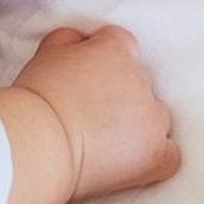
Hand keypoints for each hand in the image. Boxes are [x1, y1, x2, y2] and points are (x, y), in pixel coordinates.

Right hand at [14, 25, 179, 201]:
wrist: (36, 142)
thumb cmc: (34, 100)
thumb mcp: (45, 53)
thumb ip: (69, 41)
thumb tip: (80, 41)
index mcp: (117, 49)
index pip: (120, 45)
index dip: (101, 63)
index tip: (84, 80)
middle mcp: (141, 79)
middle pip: (138, 83)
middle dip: (118, 96)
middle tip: (85, 115)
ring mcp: (152, 118)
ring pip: (154, 118)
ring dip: (135, 126)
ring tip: (101, 143)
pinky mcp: (155, 154)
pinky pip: (169, 154)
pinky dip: (154, 158)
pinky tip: (131, 163)